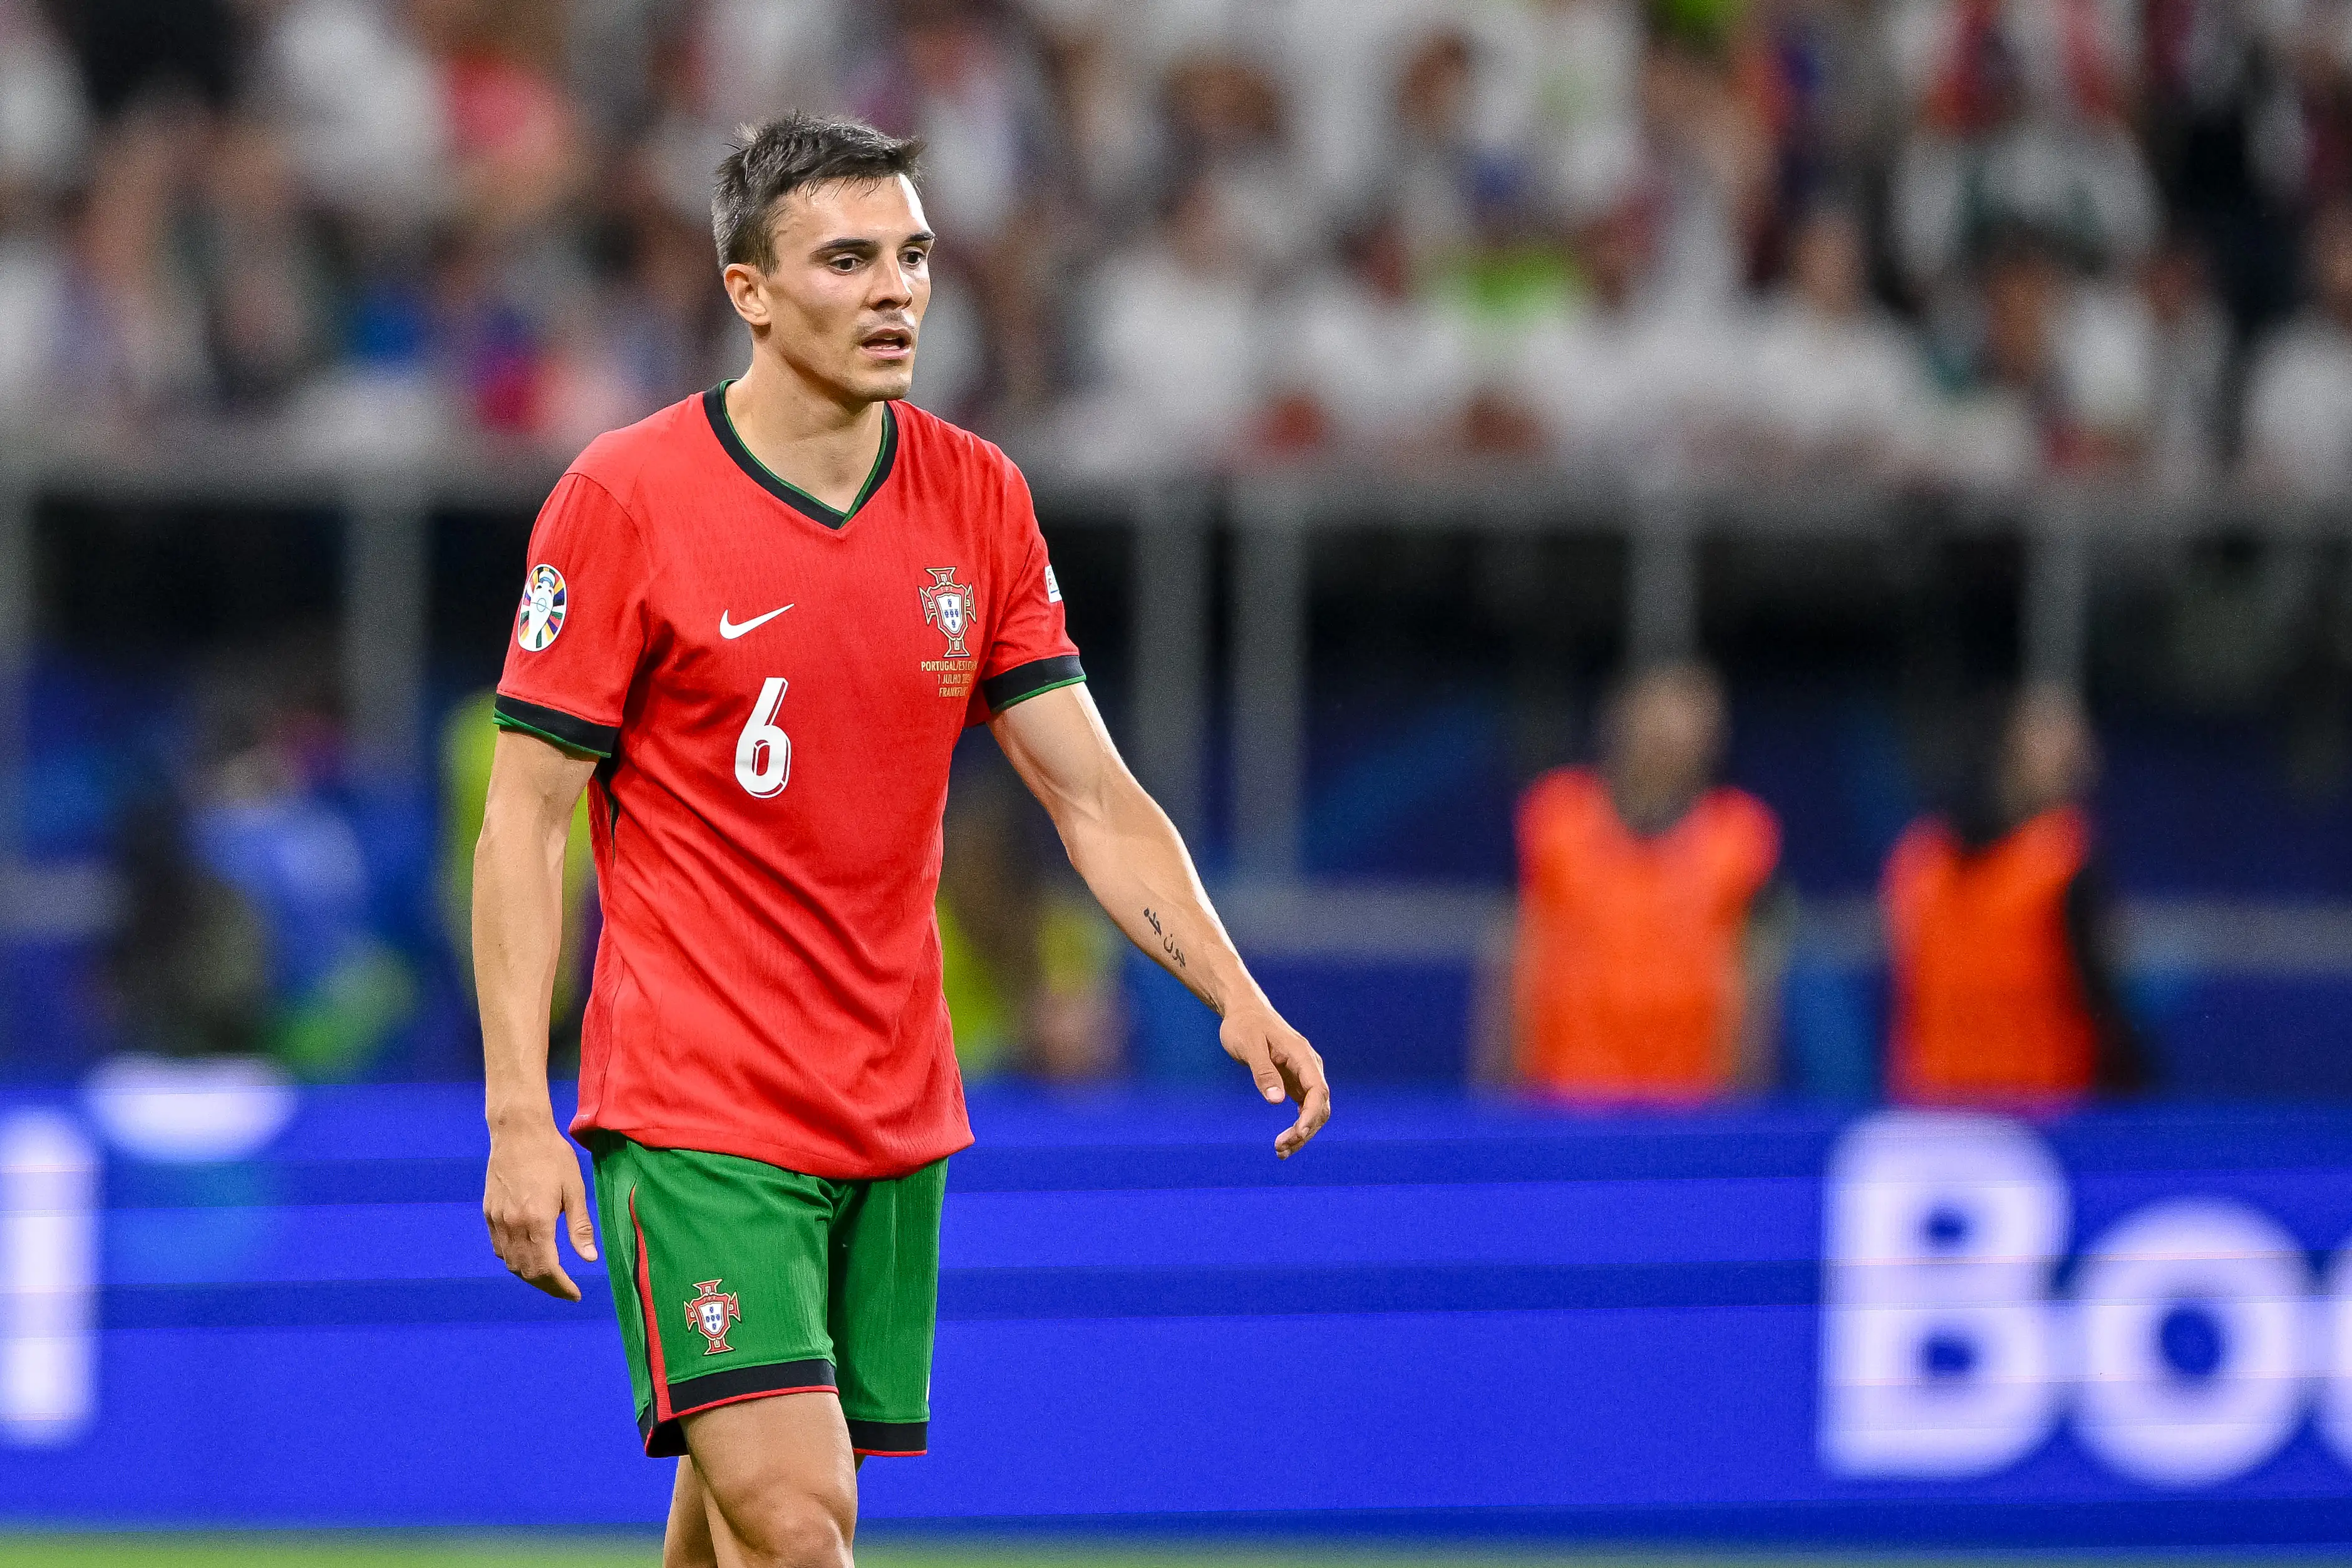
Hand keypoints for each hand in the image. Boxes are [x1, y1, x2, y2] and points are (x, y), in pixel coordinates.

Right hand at [484, 1114, 598, 1300]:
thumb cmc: (553, 1156)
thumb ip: (580, 1227)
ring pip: (510, 1263)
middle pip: (527, 1271)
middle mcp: (513, 1225)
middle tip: (566, 1290)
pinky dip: (514, 1260)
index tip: (575, 1295)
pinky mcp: (488, 1213)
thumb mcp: (574, 1190)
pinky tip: (529, 1257)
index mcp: (537, 1221)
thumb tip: (589, 1259)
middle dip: (548, 1286)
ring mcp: (497, 1220)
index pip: (547, 1269)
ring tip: (551, 1277)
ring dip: (530, 1276)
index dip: (561, 1287)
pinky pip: (499, 1248)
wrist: (518, 1132)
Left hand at [1221, 998, 1331, 1157]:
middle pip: (1319, 1105)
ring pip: (1314, 1110)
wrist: (1244, 1011)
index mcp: (1301, 1055)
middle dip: (1305, 1130)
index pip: (1318, 1090)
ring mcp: (1303, 1075)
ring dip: (1302, 1133)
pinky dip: (1297, 1126)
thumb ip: (1263, 1072)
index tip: (1297, 1133)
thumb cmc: (1244, 1025)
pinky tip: (1286, 1141)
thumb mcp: (1248, 1046)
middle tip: (1280, 1148)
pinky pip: (1303, 1108)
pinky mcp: (1295, 1081)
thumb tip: (1276, 1101)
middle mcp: (1308, 1066)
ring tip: (1280, 1152)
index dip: (1311, 1115)